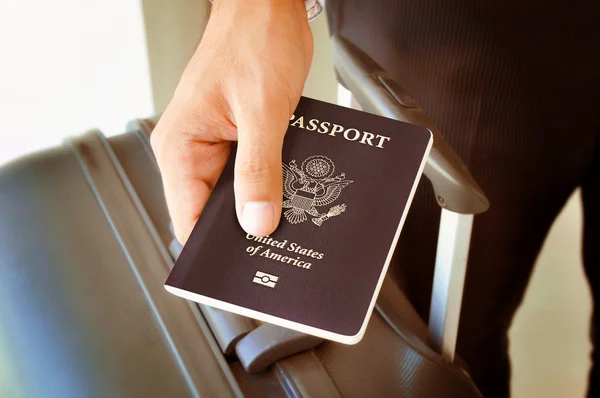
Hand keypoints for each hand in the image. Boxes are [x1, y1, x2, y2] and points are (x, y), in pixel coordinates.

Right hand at [151, 0, 312, 243]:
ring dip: (260, 204)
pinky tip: (291, 190)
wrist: (268, 7)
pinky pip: (252, 172)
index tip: (242, 268)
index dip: (213, 248)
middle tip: (277, 245)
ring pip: (235, 193)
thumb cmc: (254, 39)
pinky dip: (271, 183)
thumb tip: (256, 221)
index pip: (188, 218)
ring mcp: (215, 144)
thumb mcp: (261, 111)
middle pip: (212, 210)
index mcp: (180, 145)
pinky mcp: (238, 137)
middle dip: (244, 228)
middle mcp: (192, 149)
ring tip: (289, 217)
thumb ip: (259, 170)